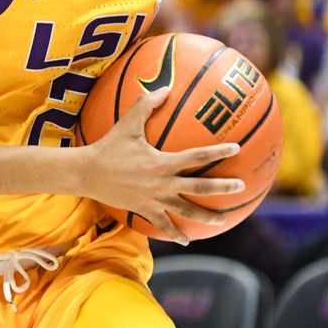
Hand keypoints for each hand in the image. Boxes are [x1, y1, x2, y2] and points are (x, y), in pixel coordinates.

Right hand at [79, 87, 241, 245]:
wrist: (87, 173)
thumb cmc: (108, 146)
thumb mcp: (128, 123)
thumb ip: (147, 104)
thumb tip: (167, 87)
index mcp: (162, 162)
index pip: (196, 157)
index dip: (218, 152)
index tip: (236, 148)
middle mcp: (162, 183)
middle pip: (198, 188)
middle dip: (222, 188)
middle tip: (241, 186)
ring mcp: (154, 199)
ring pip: (185, 211)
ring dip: (205, 217)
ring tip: (223, 221)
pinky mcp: (144, 209)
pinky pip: (162, 225)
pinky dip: (175, 234)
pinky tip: (186, 240)